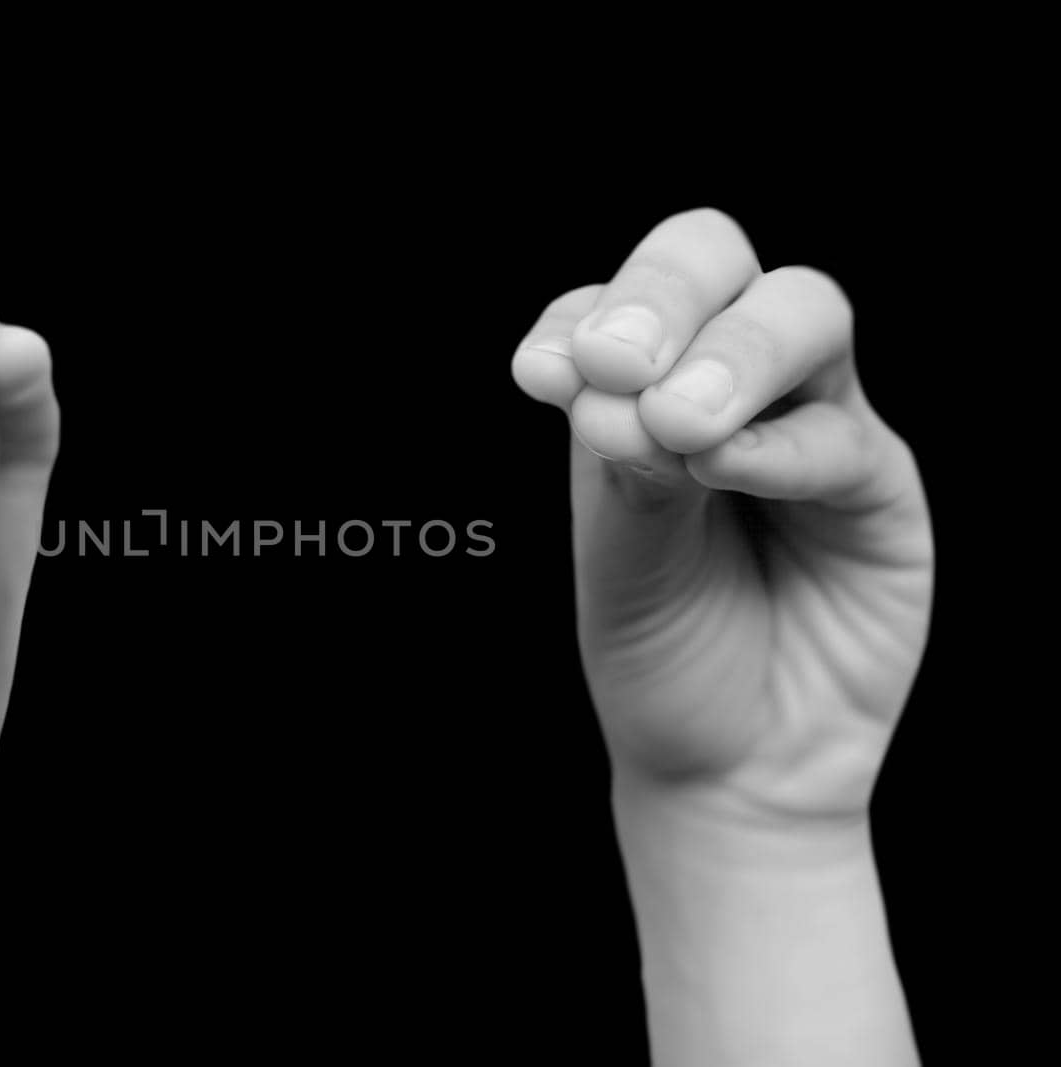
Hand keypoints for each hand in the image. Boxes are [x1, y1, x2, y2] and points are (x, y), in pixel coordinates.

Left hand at [512, 208, 932, 824]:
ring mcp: (810, 421)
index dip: (583, 315)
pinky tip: (724, 469)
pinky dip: (778, 446)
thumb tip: (613, 391)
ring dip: (733, 355)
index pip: (617, 301)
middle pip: (718, 264)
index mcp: (639, 390)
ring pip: (803, 313)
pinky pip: (842, 434)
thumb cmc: (660, 655)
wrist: (732, 766)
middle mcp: (725, 383)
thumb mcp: (618, 567)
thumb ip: (622, 478)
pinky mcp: (878, 483)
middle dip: (665, 294)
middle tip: (615, 362)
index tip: (539, 376)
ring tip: (678, 423)